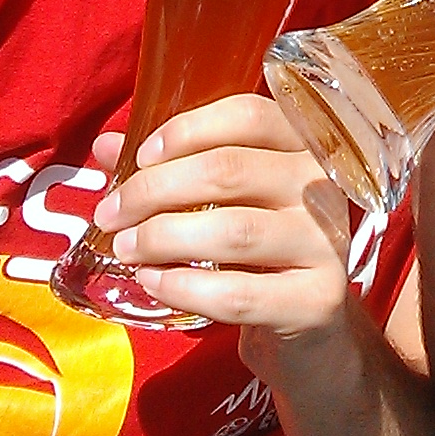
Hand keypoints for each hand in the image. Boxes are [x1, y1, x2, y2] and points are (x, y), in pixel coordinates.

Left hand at [93, 93, 349, 338]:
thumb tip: (107, 145)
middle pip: (230, 169)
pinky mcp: (318, 299)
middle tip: (110, 214)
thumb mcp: (222, 198)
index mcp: (303, 143)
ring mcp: (326, 242)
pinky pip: (238, 293)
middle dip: (155, 189)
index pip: (248, 115)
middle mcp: (321, 185)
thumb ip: (171, 166)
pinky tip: (152, 282)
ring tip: (125, 248)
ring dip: (163, 237)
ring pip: (234, 230)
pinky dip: (183, 286)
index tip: (140, 157)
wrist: (307, 320)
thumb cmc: (258, 245)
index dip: (188, 130)